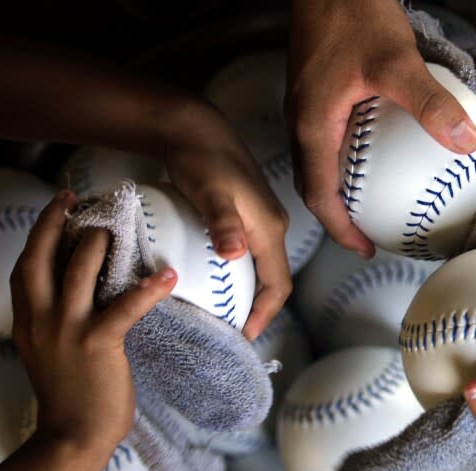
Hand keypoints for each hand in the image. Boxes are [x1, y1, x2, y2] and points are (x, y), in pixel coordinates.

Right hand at [10, 190, 176, 451]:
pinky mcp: (97, 344)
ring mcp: (67, 330)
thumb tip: (86, 288)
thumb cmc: (70, 394)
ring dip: (99, 244)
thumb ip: (59, 318)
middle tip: (77, 198)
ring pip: (79, 272)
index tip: (59, 206)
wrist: (72, 437)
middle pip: (42, 258)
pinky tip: (167, 275)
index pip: (26, 266)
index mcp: (27, 320)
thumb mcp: (50, 349)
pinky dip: (146, 290)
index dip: (41, 232)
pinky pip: (124, 308)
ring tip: (119, 227)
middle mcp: (40, 319)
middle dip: (57, 222)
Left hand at [164, 102, 290, 338]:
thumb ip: (223, 222)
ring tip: (227, 315)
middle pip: (274, 279)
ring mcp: (262, 221)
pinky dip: (242, 277)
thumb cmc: (201, 159)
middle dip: (260, 309)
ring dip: (251, 294)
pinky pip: (253, 255)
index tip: (245, 336)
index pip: (279, 282)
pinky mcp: (248, 216)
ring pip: (263, 268)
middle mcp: (273, 227)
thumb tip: (236, 254)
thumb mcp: (210, 191)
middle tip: (234, 333)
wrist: (196, 129)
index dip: (266, 313)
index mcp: (270, 228)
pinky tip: (221, 283)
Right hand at [287, 0, 475, 258]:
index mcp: (313, 126)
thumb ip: (430, 104)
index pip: (319, 196)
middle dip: (338, 217)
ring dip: (339, 191)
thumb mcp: (396, 61)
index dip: (340, 229)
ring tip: (370, 206)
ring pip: (318, 164)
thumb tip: (465, 142)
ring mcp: (306, 106)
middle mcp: (303, 121)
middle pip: (314, 186)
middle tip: (368, 235)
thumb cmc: (353, 14)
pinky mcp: (316, 91)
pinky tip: (374, 156)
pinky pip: (326, 139)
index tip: (366, 249)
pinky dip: (344, 161)